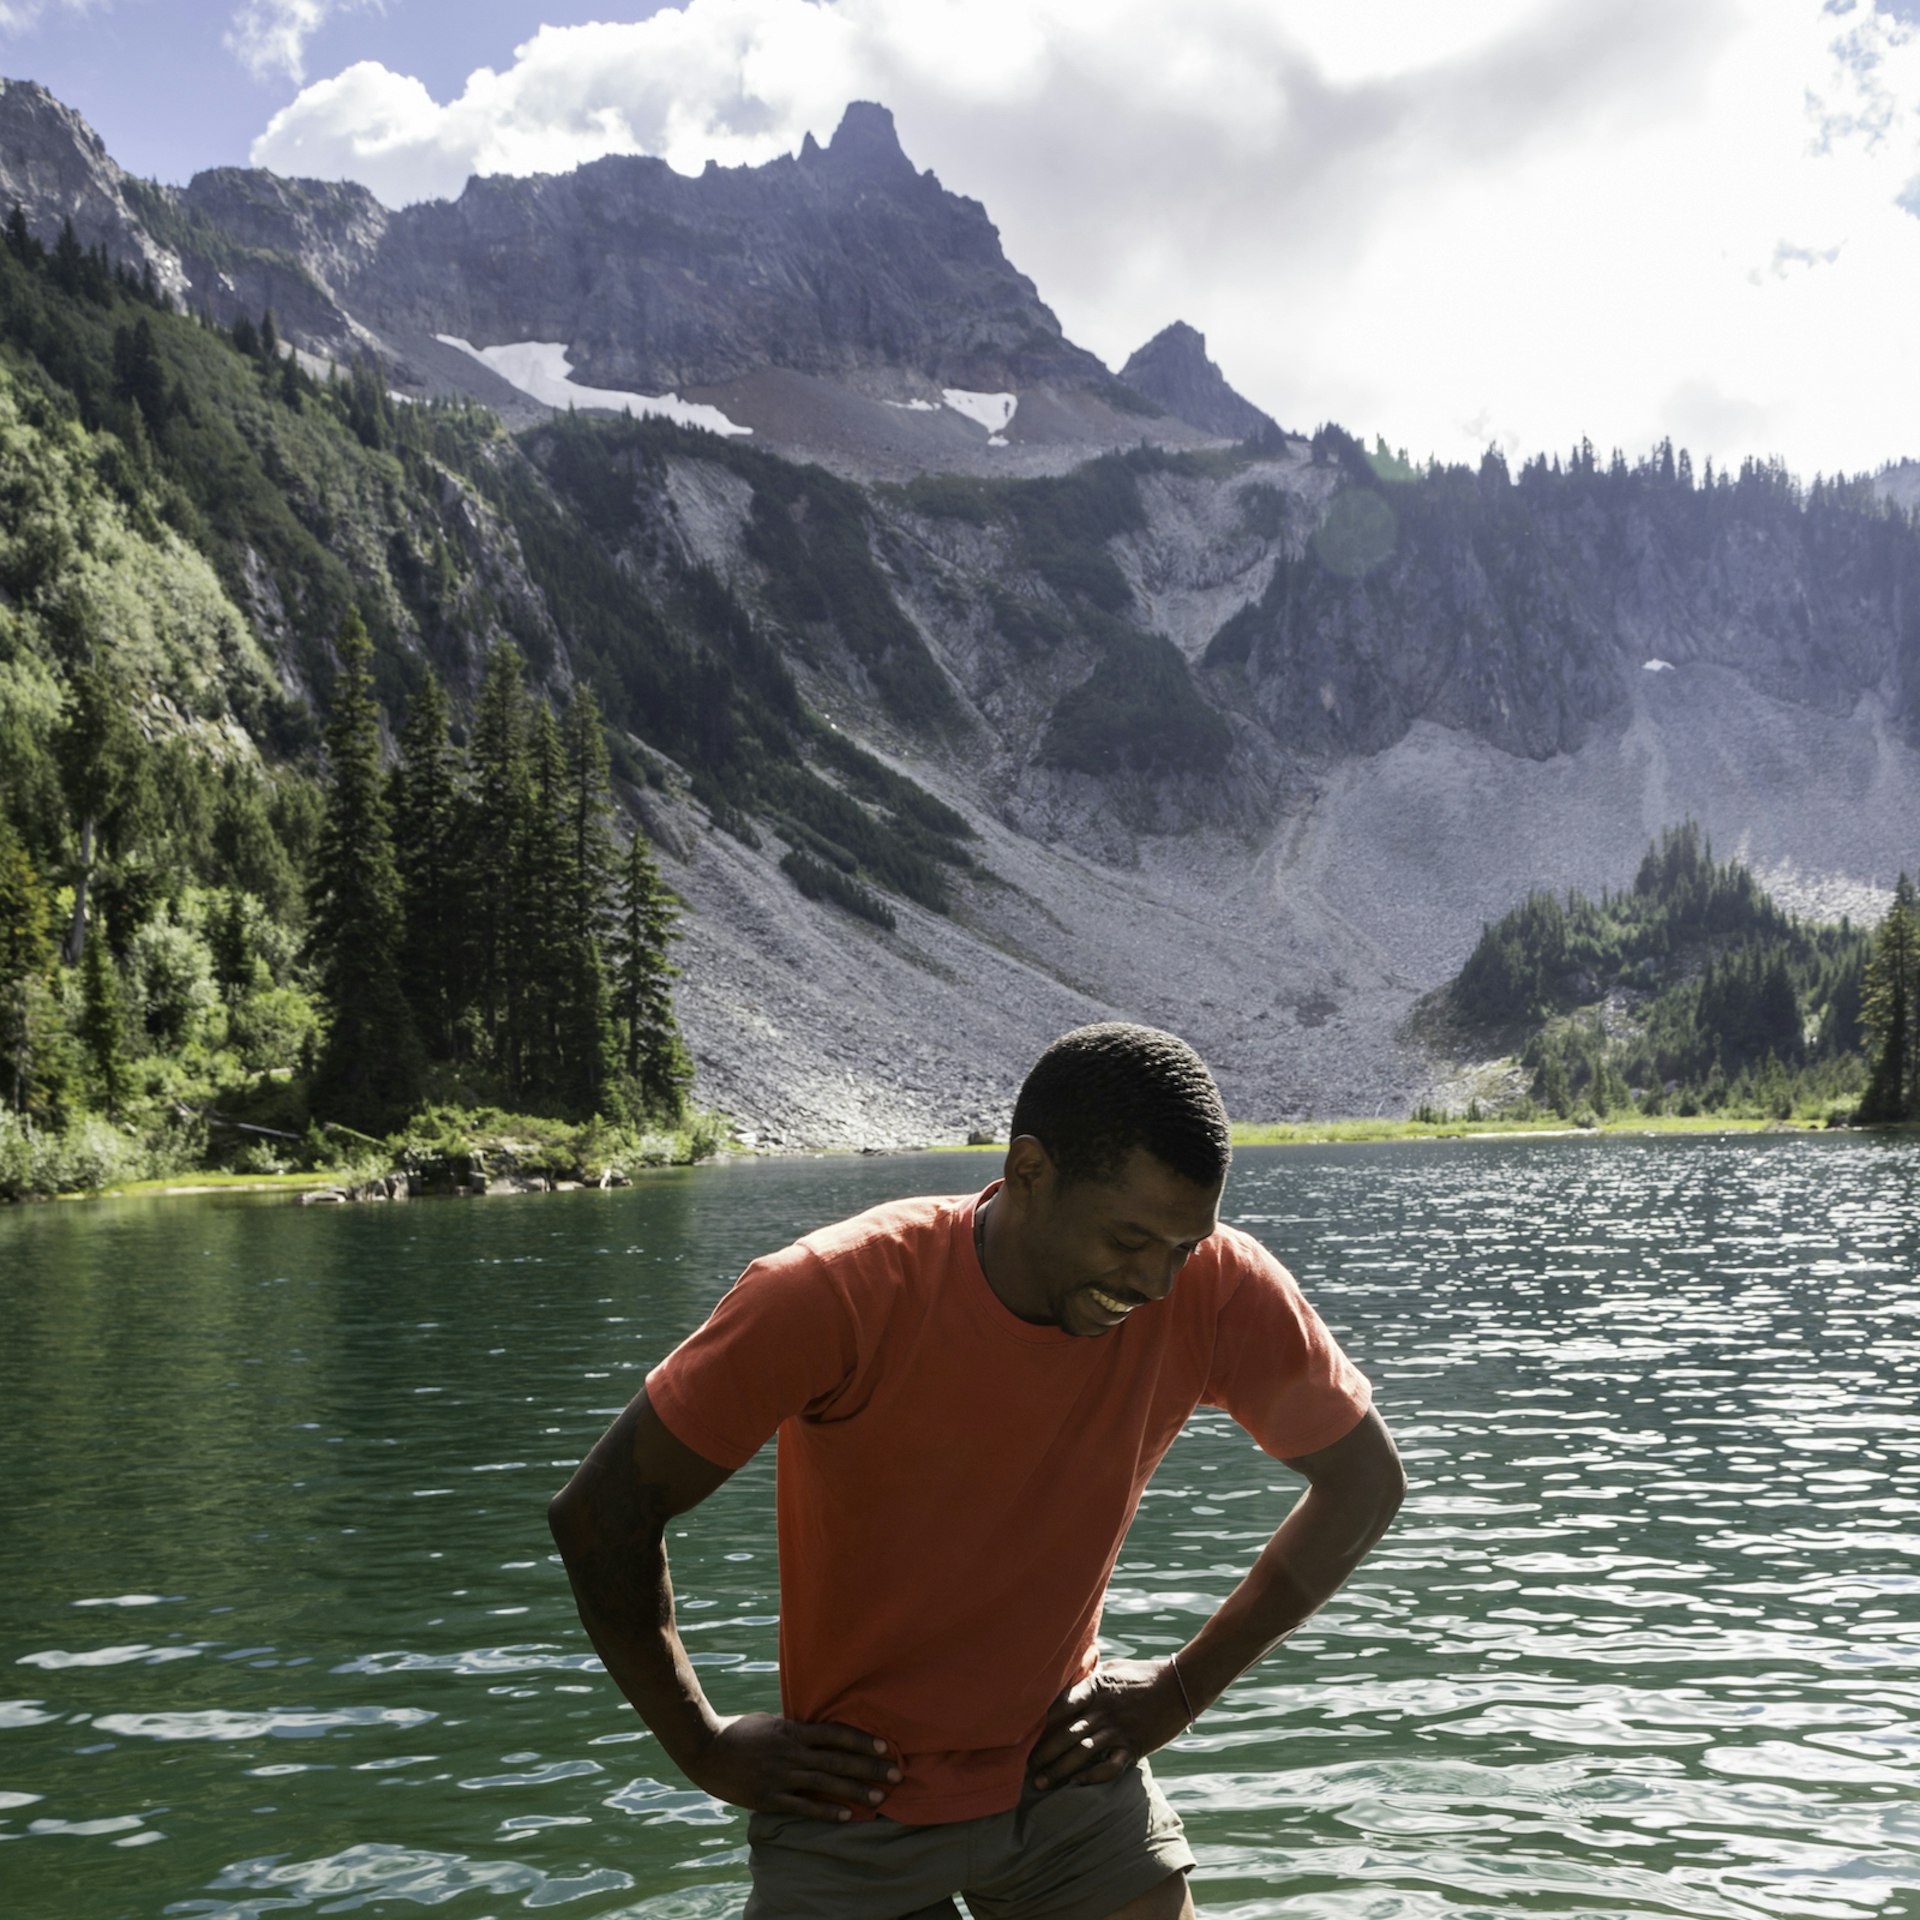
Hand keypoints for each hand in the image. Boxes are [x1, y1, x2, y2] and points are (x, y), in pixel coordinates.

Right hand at [684, 1711, 900, 1820]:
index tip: (886, 1746)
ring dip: (856, 1790)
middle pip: (838, 1760)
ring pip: (826, 1784)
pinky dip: (827, 1812)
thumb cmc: (739, 1731)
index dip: (862, 1740)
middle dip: (869, 1766)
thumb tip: (817, 1730)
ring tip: (881, 1796)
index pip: (836, 1734)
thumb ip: (795, 1728)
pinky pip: (804, 1806)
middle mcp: (792, 1752)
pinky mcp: (770, 1798)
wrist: (707, 1749)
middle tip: (897, 1774)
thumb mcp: (770, 1722)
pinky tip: (848, 1815)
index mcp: (793, 1730)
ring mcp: (781, 1776)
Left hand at [1027, 1659, 1190, 1791]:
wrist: (1181, 1684)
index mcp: (1096, 1688)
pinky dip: (1092, 1776)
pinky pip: (1110, 1766)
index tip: (1022, 1736)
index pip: (1060, 1706)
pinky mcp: (1134, 1746)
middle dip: (1043, 1753)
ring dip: (1059, 1770)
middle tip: (1025, 1769)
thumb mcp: (1113, 1668)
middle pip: (1066, 1734)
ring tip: (1041, 1783)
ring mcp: (1119, 1730)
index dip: (1039, 1724)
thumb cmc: (1144, 1674)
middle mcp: (1104, 1710)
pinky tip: (1076, 1784)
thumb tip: (1069, 1677)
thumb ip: (1090, 1677)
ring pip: (1082, 1753)